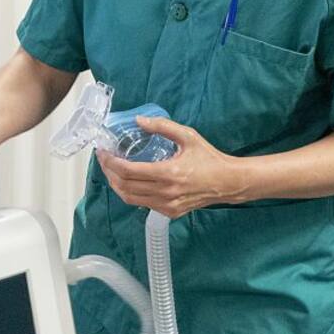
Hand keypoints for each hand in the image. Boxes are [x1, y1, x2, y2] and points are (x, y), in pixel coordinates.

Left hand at [96, 116, 246, 218]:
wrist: (229, 183)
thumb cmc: (209, 158)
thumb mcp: (189, 136)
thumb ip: (163, 126)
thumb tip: (139, 121)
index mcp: (169, 173)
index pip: (128, 171)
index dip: (110, 162)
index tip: (103, 152)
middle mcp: (165, 192)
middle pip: (124, 186)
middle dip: (109, 172)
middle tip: (104, 159)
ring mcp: (167, 205)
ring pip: (130, 198)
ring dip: (116, 185)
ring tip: (112, 171)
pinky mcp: (169, 213)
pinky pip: (142, 204)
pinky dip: (131, 193)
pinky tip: (130, 181)